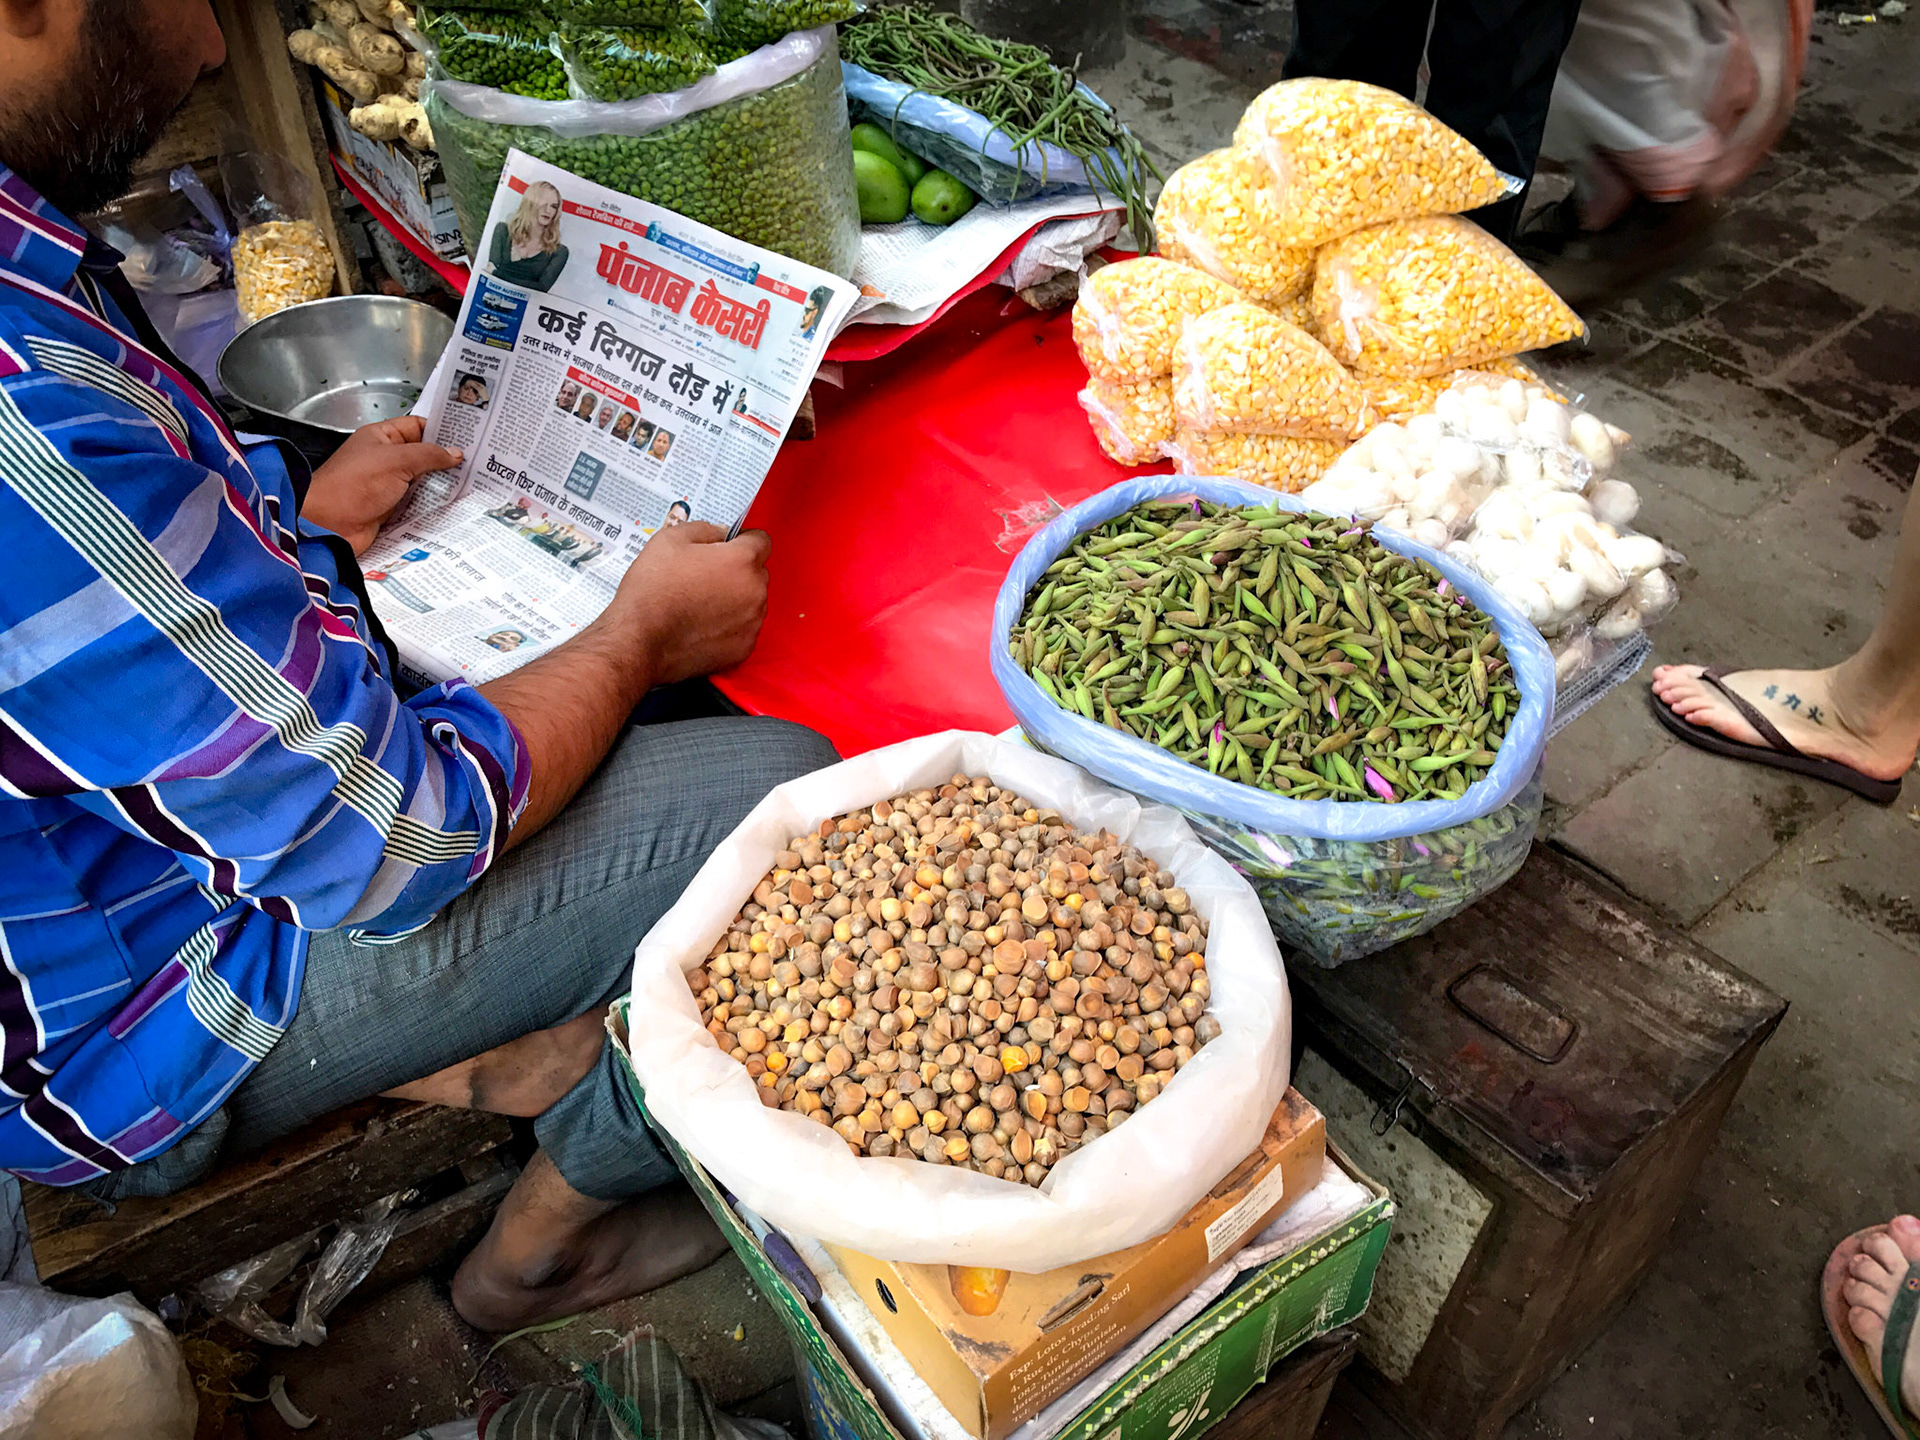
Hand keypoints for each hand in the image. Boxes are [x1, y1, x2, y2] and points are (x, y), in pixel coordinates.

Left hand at [303, 417, 461, 554]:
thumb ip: (428, 455)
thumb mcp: (395, 461)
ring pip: (423, 482)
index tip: (468, 436)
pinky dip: (433, 506)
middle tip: (477, 462)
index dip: (442, 430)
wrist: (327, 525)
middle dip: (447, 460)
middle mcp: (386, 459)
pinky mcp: (391, 509)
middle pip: (423, 456)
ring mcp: (389, 485)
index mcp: (381, 438)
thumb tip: (455, 453)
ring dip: (442, 485)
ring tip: (472, 484)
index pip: (418, 427)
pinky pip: (418, 504)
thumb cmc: (352, 485)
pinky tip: (454, 506)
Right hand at [605, 521, 770, 684]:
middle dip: (737, 570)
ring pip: (752, 602)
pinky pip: (743, 629)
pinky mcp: (742, 649)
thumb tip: (720, 533)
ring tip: (700, 602)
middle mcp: (755, 592)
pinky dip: (729, 626)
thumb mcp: (670, 539)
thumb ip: (704, 529)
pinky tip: (702, 624)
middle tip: (705, 574)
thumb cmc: (653, 590)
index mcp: (742, 561)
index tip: (725, 545)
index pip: (761, 540)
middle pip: (757, 572)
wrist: (640, 640)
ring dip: (735, 598)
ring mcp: (751, 624)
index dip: (741, 539)